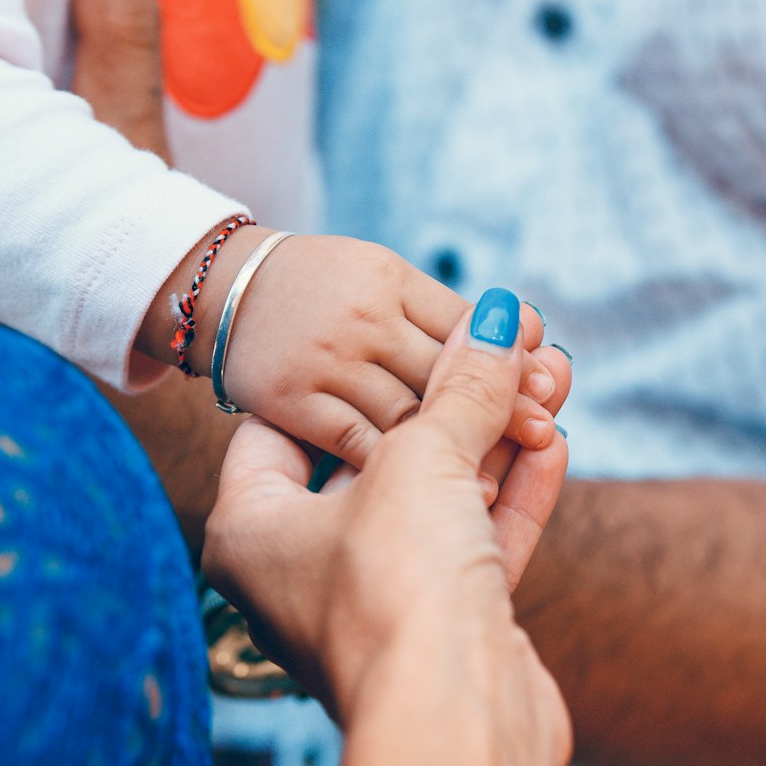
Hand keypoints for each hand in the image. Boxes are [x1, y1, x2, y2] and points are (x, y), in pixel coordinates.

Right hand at [140, 226, 561, 468]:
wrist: (216, 288)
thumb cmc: (319, 291)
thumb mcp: (382, 283)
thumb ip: (444, 315)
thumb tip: (523, 331)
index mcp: (387, 277)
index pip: (461, 321)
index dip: (508, 353)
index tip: (548, 376)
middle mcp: (359, 316)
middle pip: (444, 365)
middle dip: (501, 395)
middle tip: (544, 421)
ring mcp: (323, 360)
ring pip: (410, 410)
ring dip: (466, 440)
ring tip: (509, 460)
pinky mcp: (291, 401)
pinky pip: (358, 442)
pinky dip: (404, 468)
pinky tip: (442, 488)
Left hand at [202, 287, 571, 720]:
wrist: (454, 722)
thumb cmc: (395, 587)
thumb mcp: (423, 459)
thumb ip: (461, 387)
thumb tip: (496, 321)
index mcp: (251, 529)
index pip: (288, 422)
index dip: (351, 370)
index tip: (404, 329)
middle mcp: (303, 570)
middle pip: (378, 457)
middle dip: (450, 401)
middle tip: (507, 350)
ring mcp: (375, 603)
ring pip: (438, 501)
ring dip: (496, 441)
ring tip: (549, 383)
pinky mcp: (441, 630)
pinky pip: (474, 545)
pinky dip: (513, 495)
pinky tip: (552, 445)